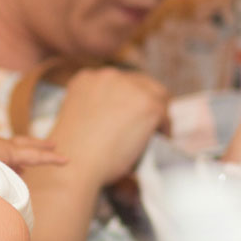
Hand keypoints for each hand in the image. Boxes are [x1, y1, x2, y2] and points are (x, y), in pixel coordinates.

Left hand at [0, 130, 68, 168]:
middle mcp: (0, 146)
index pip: (34, 156)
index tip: (67, 160)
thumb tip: (11, 198)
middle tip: (55, 146)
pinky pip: (0, 154)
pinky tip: (4, 169)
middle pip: (26, 145)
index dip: (51, 159)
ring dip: (24, 154)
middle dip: (41, 147)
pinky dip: (8, 160)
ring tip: (29, 165)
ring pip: (12, 149)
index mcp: (6, 151)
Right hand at [42, 66, 168, 187]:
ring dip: (156, 112)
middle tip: (148, 122)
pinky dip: (165, 128)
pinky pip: (164, 115)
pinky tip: (160, 139)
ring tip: (157, 130)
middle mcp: (108, 76)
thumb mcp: (77, 118)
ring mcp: (129, 88)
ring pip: (156, 95)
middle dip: (145, 101)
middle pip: (139, 83)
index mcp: (87, 78)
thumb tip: (116, 118)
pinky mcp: (148, 104)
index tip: (131, 112)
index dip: (127, 98)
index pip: (117, 81)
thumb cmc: (75, 152)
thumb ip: (94, 108)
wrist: (77, 163)